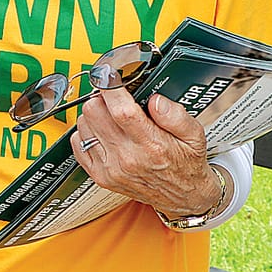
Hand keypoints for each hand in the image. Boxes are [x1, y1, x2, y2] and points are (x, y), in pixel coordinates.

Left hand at [68, 88, 221, 217]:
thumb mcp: (194, 135)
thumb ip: (175, 114)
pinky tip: (102, 131)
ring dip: (94, 114)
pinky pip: (78, 144)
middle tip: (114, 96)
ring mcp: (110, 168)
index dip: (111, 87)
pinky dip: (86, 132)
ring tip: (111, 115)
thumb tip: (155, 100)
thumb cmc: (185, 164)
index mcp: (150, 145)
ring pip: (83, 125)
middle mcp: (126, 158)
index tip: (111, 75)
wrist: (182, 197)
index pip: (121, 110)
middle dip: (102, 97)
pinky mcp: (100, 176)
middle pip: (95, 113)